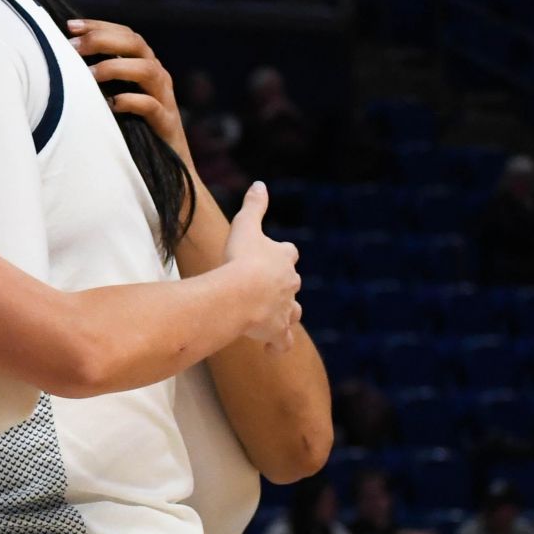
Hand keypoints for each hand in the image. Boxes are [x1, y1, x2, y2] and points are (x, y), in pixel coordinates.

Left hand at [68, 18, 188, 165]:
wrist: (166, 170)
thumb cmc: (131, 132)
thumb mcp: (113, 100)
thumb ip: (98, 81)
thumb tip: (60, 63)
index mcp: (144, 66)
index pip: (125, 35)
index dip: (99, 27)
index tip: (69, 26)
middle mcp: (157, 77)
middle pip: (136, 44)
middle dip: (103, 40)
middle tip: (73, 47)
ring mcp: (164, 99)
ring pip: (147, 70)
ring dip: (116, 68)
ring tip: (89, 74)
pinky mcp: (166, 124)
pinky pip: (152, 107)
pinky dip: (132, 101)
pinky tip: (112, 104)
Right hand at [221, 182, 300, 350]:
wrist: (241, 293)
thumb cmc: (240, 259)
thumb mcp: (245, 225)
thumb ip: (254, 206)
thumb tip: (260, 184)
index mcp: (284, 257)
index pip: (288, 253)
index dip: (280, 254)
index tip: (271, 257)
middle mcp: (290, 284)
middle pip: (291, 283)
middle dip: (281, 286)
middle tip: (263, 289)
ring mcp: (285, 309)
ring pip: (292, 312)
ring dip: (285, 314)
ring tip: (271, 318)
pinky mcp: (277, 331)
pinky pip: (282, 341)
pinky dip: (279, 345)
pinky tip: (273, 349)